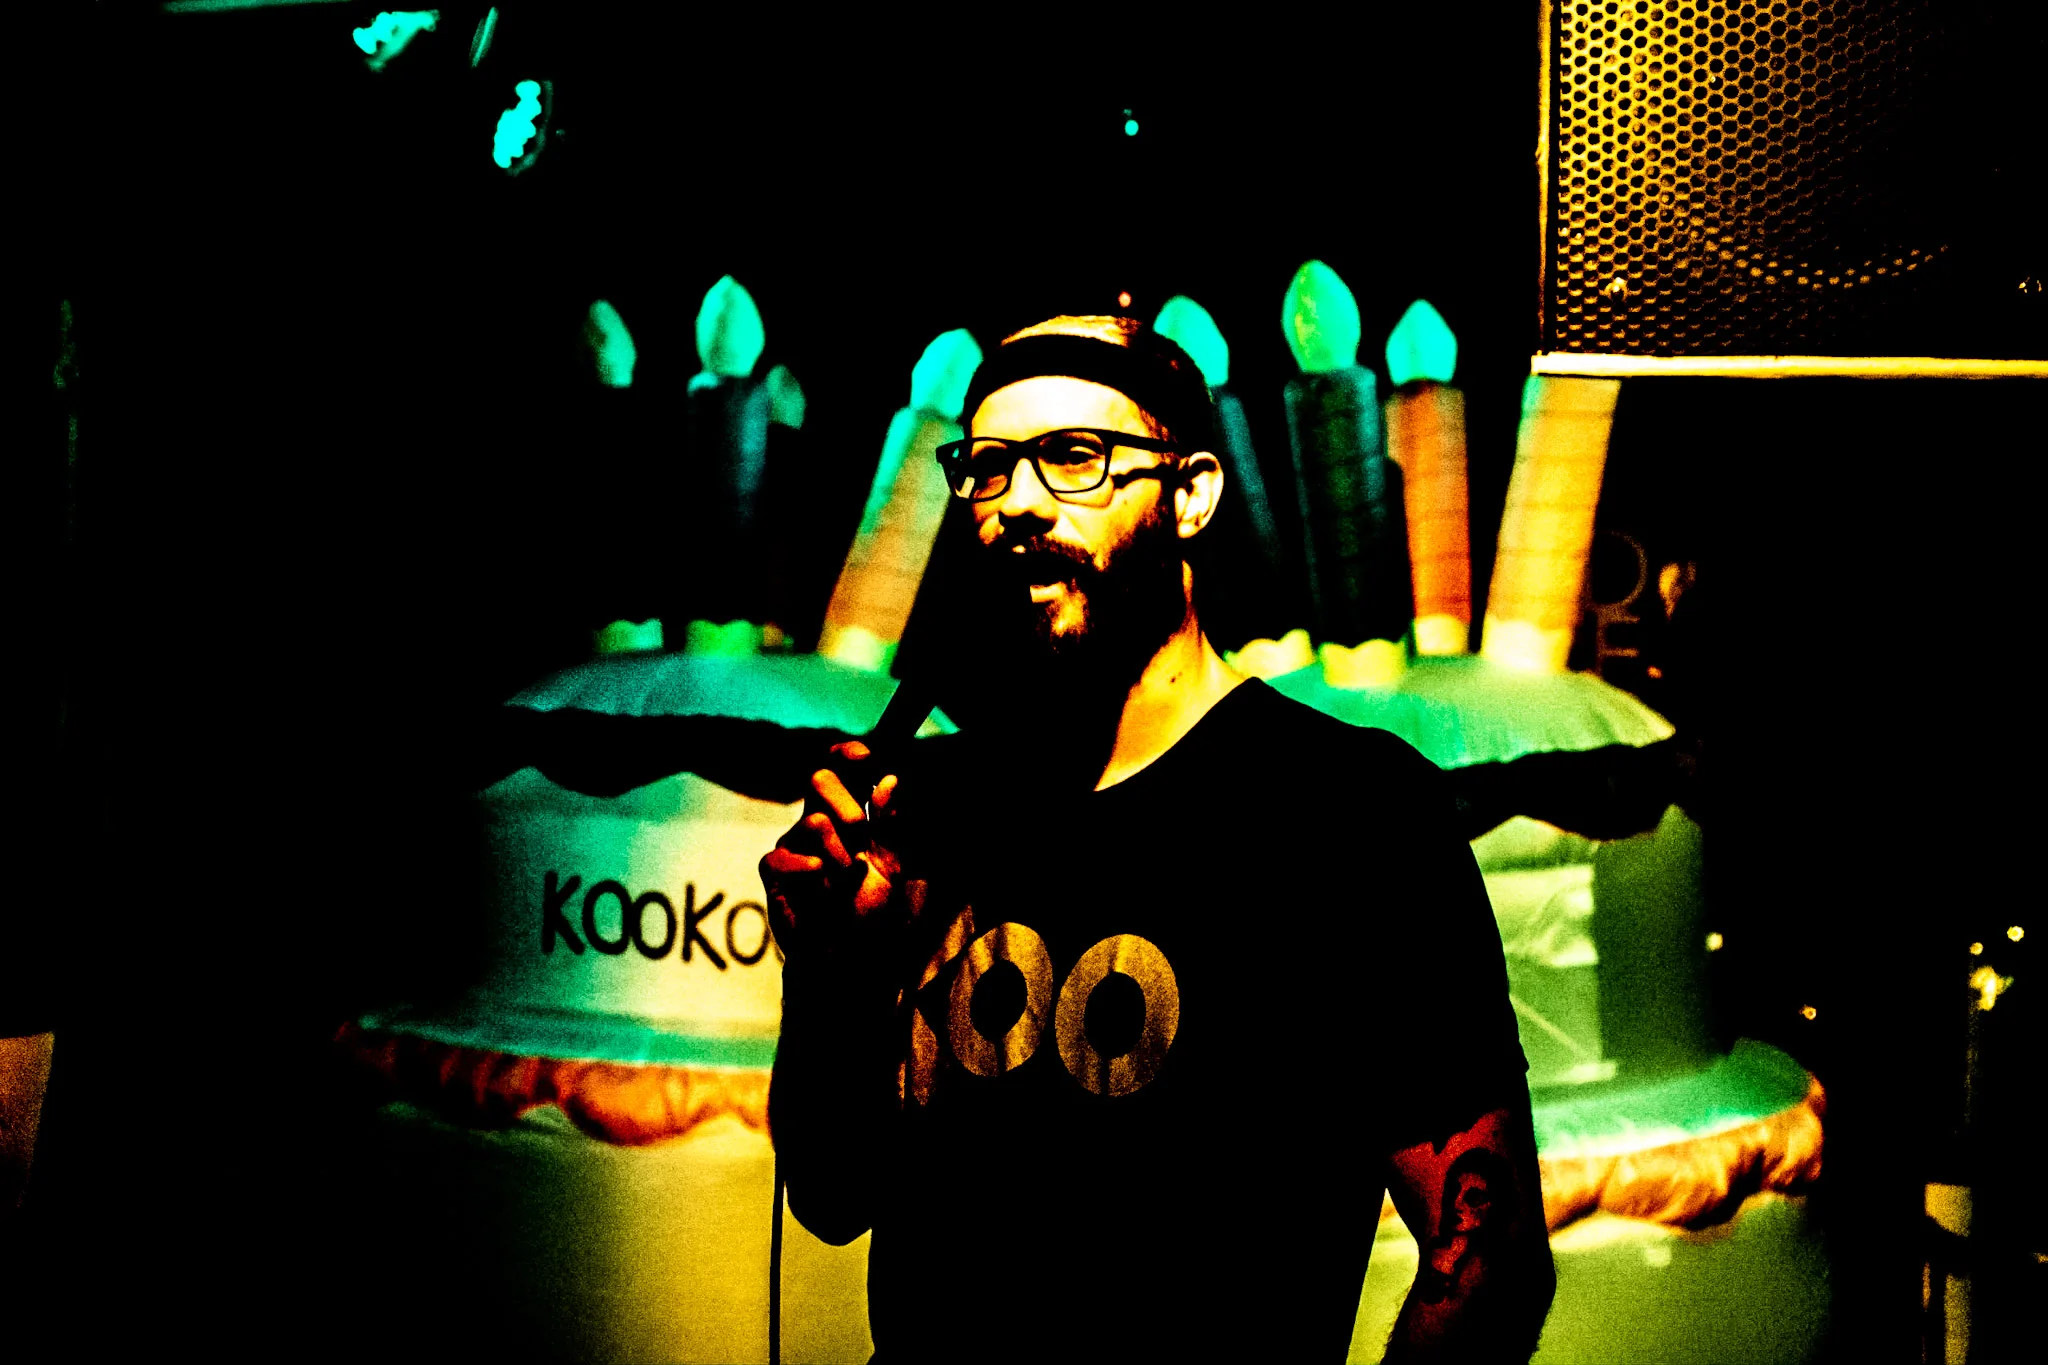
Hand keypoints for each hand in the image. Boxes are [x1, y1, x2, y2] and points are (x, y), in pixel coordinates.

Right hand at [760, 741, 906, 964]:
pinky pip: (784, 855)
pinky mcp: (774, 871)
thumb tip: (890, 780)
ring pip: (814, 823)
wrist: (850, 957)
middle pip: (818, 779)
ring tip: (846, 883)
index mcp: (846, 815)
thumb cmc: (870, 911)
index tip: (865, 757)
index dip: (846, 755)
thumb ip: (889, 825)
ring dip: (840, 857)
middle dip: (848, 804)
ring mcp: (792, 845)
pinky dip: (810, 870)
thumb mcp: (891, 866)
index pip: (839, 769)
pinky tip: (821, 881)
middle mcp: (815, 822)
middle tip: (861, 833)